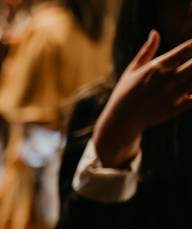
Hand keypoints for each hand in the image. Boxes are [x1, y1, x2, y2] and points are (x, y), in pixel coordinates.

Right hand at [93, 31, 191, 167]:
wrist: (121, 119)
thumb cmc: (125, 92)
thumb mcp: (132, 70)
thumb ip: (147, 51)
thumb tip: (155, 32)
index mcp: (158, 66)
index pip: (187, 49)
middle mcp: (167, 79)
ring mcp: (172, 94)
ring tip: (188, 76)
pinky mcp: (175, 109)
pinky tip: (190, 91)